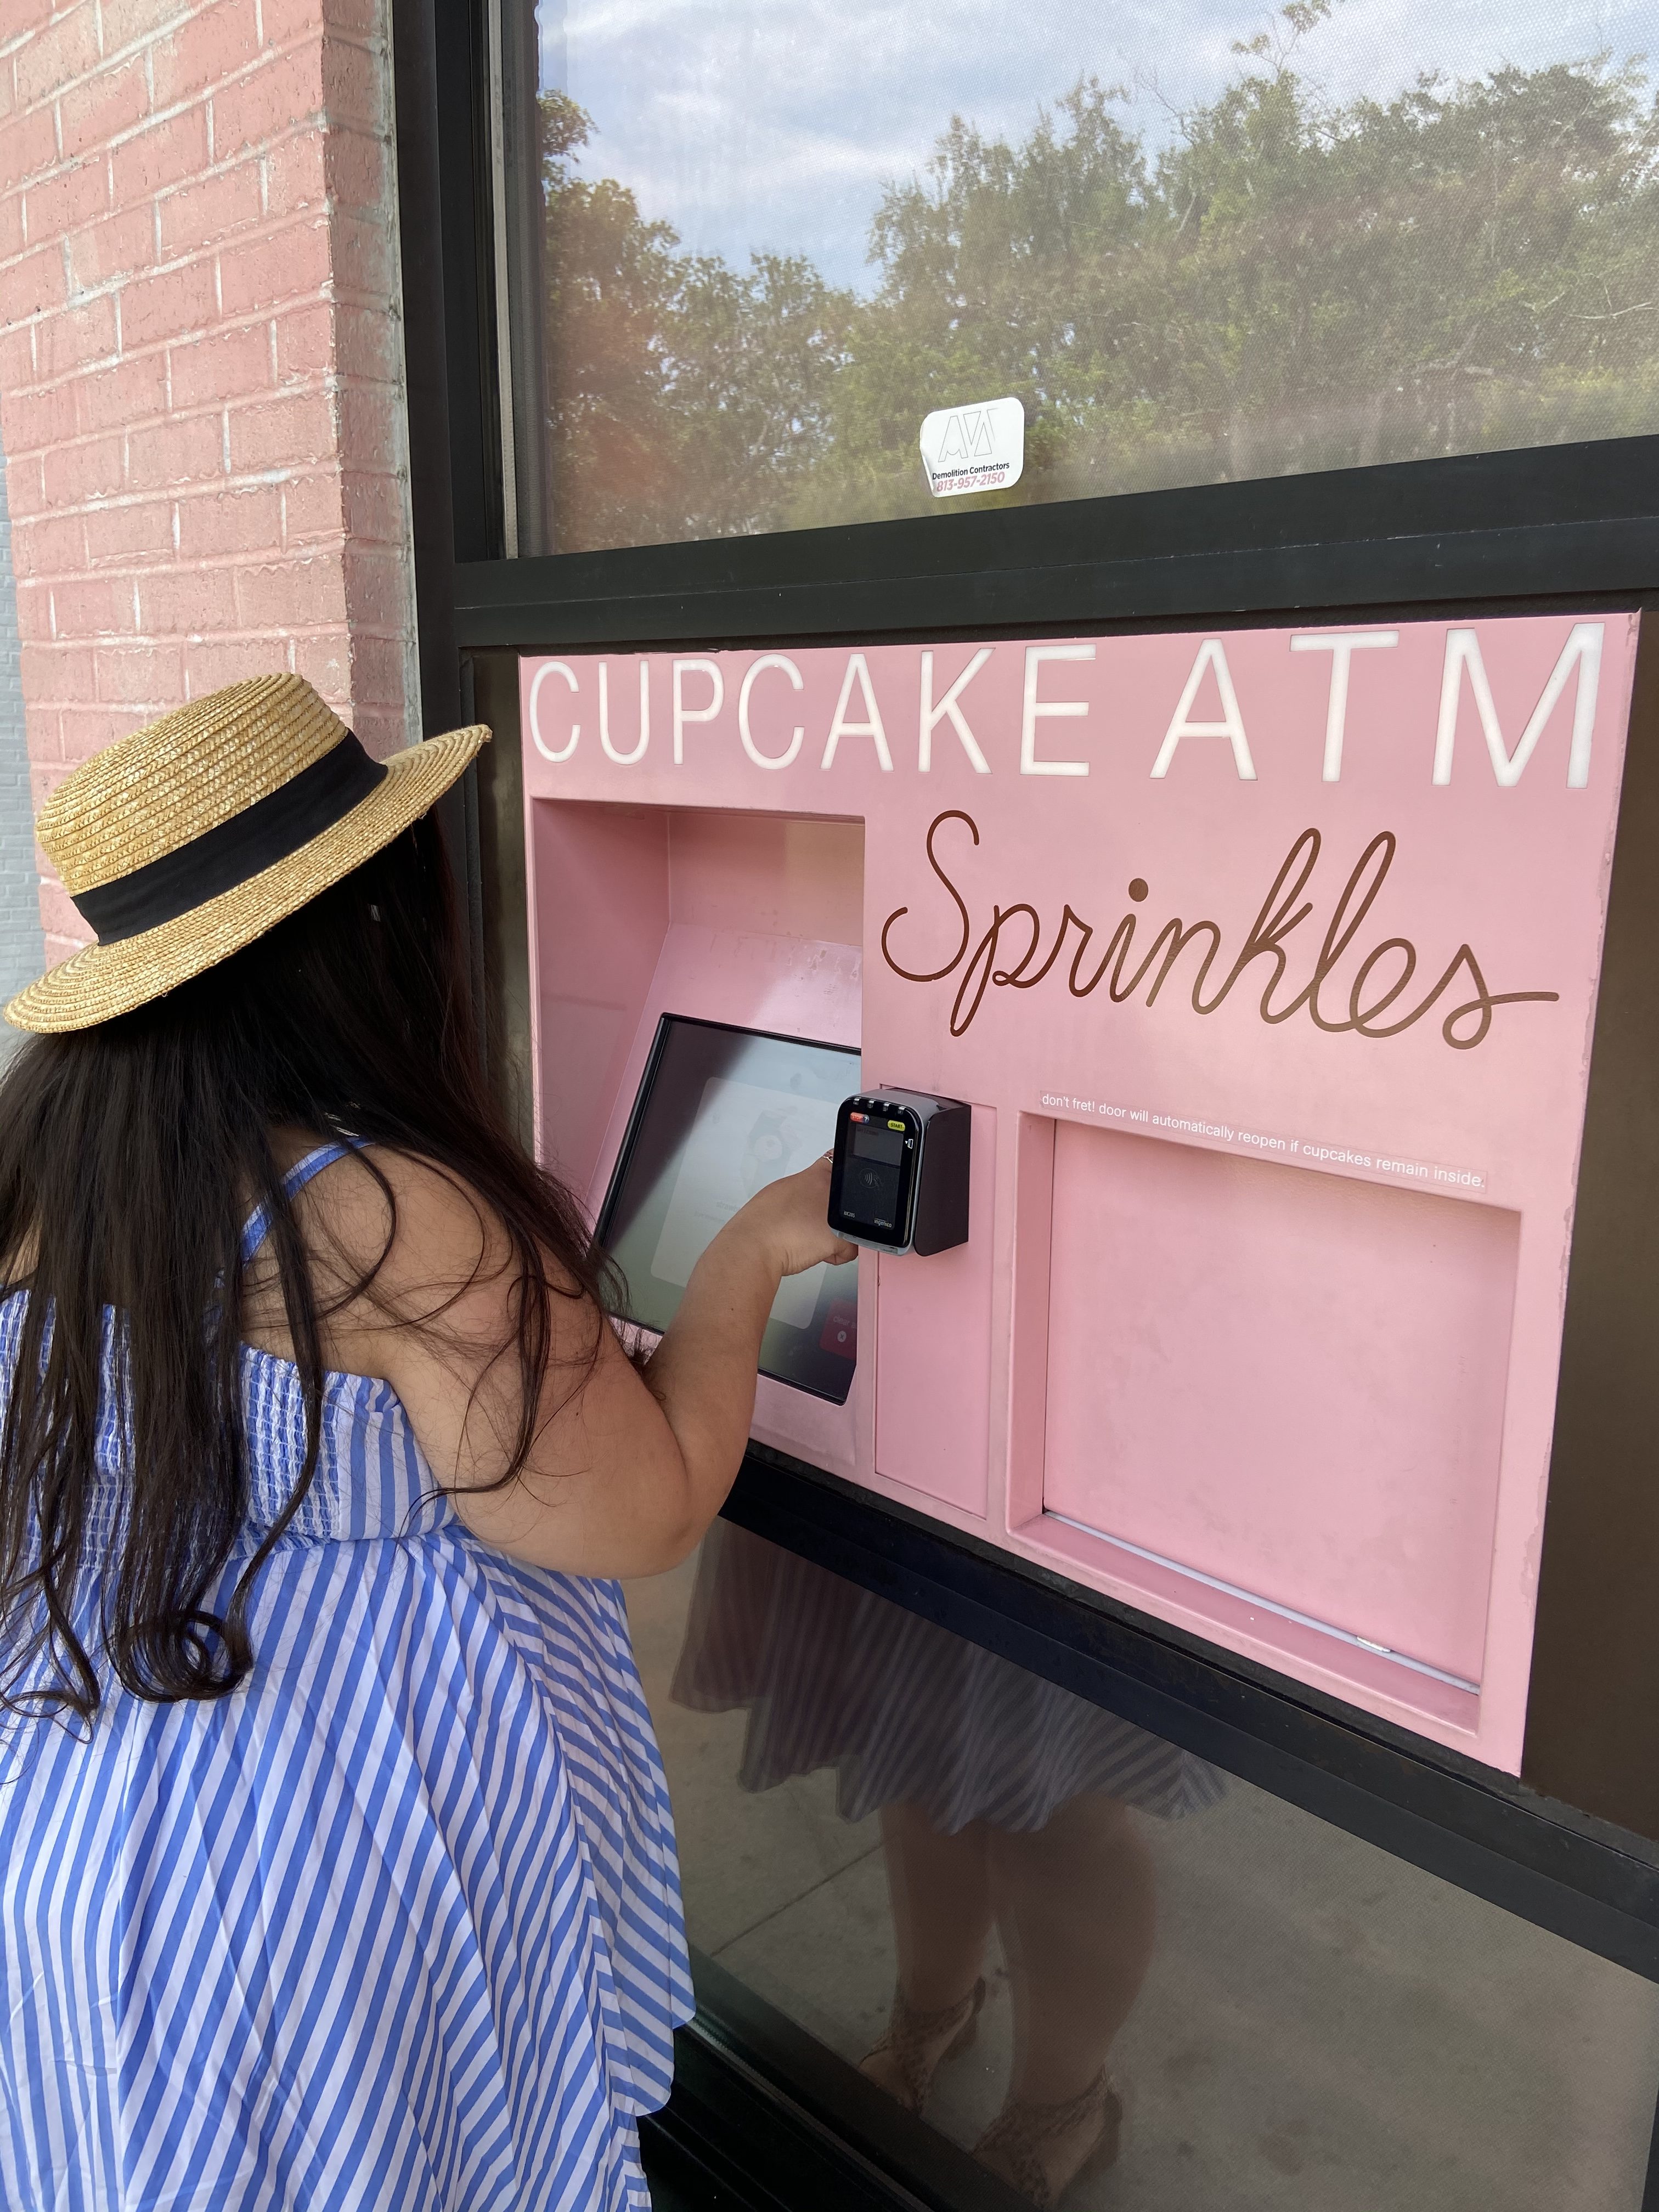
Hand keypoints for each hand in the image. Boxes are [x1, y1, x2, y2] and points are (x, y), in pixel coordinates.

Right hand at [732, 1157, 856, 1278]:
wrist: (755, 1243)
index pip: (841, 1170)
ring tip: (812, 1238)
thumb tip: (807, 1194)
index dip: (836, 1186)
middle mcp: (832, 1191)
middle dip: (836, 1214)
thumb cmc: (762, 1220)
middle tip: (814, 1222)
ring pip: (849, 1226)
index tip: (831, 1194)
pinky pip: (850, 1250)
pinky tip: (816, 1251)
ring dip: (836, 1233)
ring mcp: (838, 1214)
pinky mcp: (841, 1238)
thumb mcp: (782, 1189)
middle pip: (848, 1203)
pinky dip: (834, 1255)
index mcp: (818, 1174)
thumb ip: (802, 1187)